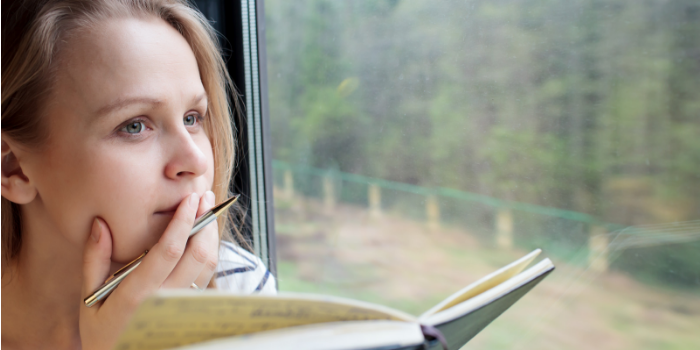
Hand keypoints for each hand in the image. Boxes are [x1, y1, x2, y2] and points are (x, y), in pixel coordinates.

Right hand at [79, 191, 218, 348]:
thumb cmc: (103, 331)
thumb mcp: (89, 298)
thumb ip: (94, 260)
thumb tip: (101, 223)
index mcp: (137, 295)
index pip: (169, 250)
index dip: (184, 221)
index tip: (191, 198)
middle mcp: (166, 301)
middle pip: (199, 255)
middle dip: (205, 221)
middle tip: (205, 196)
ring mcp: (183, 308)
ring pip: (209, 266)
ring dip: (212, 236)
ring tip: (207, 212)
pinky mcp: (194, 311)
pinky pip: (207, 277)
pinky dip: (209, 253)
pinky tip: (204, 238)